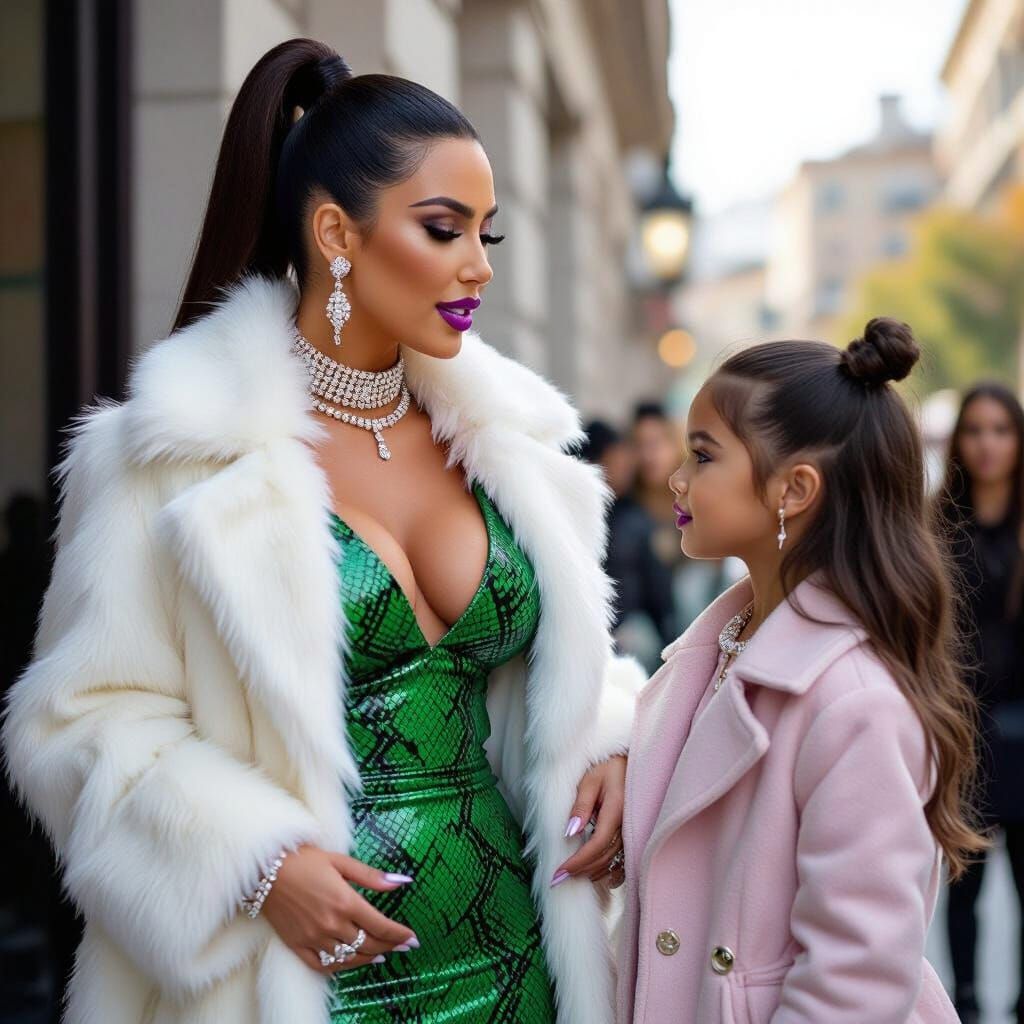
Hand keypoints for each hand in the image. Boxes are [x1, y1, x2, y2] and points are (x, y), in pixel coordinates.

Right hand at [261, 844, 418, 972]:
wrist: (265, 868)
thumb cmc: (304, 859)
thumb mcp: (341, 861)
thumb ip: (372, 876)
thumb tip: (402, 881)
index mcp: (345, 902)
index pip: (380, 925)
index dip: (399, 934)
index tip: (413, 939)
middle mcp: (331, 924)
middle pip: (368, 944)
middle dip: (389, 946)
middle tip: (402, 946)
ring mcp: (313, 937)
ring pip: (348, 958)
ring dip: (368, 957)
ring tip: (381, 954)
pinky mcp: (297, 945)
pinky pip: (322, 965)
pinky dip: (340, 967)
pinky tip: (349, 962)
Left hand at [550, 754, 626, 887]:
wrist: (634, 762)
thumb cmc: (608, 768)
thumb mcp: (590, 780)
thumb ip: (581, 806)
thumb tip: (570, 833)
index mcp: (617, 811)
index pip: (597, 845)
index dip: (578, 862)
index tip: (559, 872)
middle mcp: (629, 825)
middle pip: (605, 858)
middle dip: (582, 871)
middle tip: (559, 879)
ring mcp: (634, 832)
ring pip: (615, 862)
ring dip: (594, 872)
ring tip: (574, 876)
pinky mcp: (635, 835)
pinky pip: (624, 861)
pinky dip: (611, 872)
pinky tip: (597, 874)